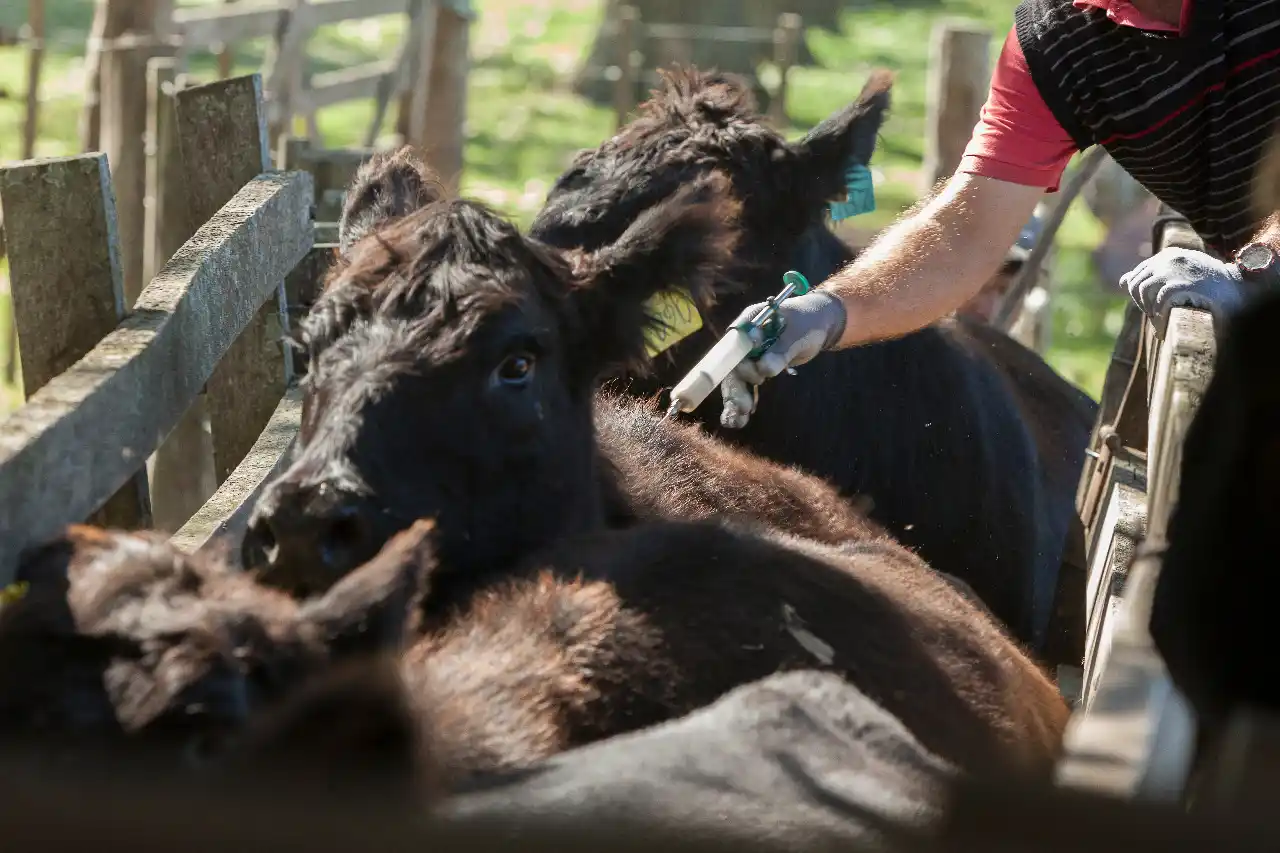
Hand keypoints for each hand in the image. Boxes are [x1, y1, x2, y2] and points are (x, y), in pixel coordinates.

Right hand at [718, 289, 846, 428]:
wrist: (816, 324)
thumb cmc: (808, 322)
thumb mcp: (798, 333)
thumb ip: (781, 350)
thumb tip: (765, 369)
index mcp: (749, 323)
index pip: (734, 345)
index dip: (737, 364)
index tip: (753, 379)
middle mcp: (743, 340)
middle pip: (733, 366)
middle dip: (736, 388)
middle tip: (744, 408)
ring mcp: (748, 356)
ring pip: (737, 380)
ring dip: (736, 400)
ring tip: (737, 421)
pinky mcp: (755, 369)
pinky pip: (745, 386)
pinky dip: (743, 402)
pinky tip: (739, 421)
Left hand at [1120, 247, 1247, 335]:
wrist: (1238, 288)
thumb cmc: (1210, 284)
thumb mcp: (1181, 273)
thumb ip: (1153, 274)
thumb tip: (1122, 281)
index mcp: (1168, 256)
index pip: (1137, 274)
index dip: (1138, 294)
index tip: (1150, 306)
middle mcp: (1168, 260)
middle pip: (1135, 284)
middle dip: (1139, 302)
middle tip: (1154, 315)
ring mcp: (1173, 271)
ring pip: (1142, 291)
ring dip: (1148, 309)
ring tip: (1159, 319)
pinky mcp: (1181, 285)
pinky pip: (1157, 302)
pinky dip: (1159, 316)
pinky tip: (1166, 324)